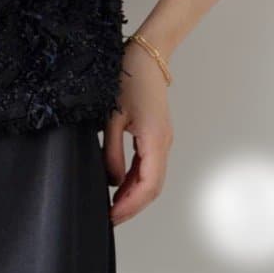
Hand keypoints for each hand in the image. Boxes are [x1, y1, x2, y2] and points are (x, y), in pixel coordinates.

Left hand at [102, 39, 173, 226]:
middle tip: (110, 217)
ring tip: (112, 205)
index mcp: (155, 140)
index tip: (112, 217)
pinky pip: (149, 164)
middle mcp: (163, 143)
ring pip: (152, 177)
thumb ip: (111, 151)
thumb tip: (112, 181)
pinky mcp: (157, 134)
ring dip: (134, 194)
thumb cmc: (128, 79)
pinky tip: (120, 183)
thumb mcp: (112, 117)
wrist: (146, 55)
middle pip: (153, 187)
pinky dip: (136, 179)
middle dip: (132, 205)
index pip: (147, 186)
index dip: (130, 206)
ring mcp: (162, 139)